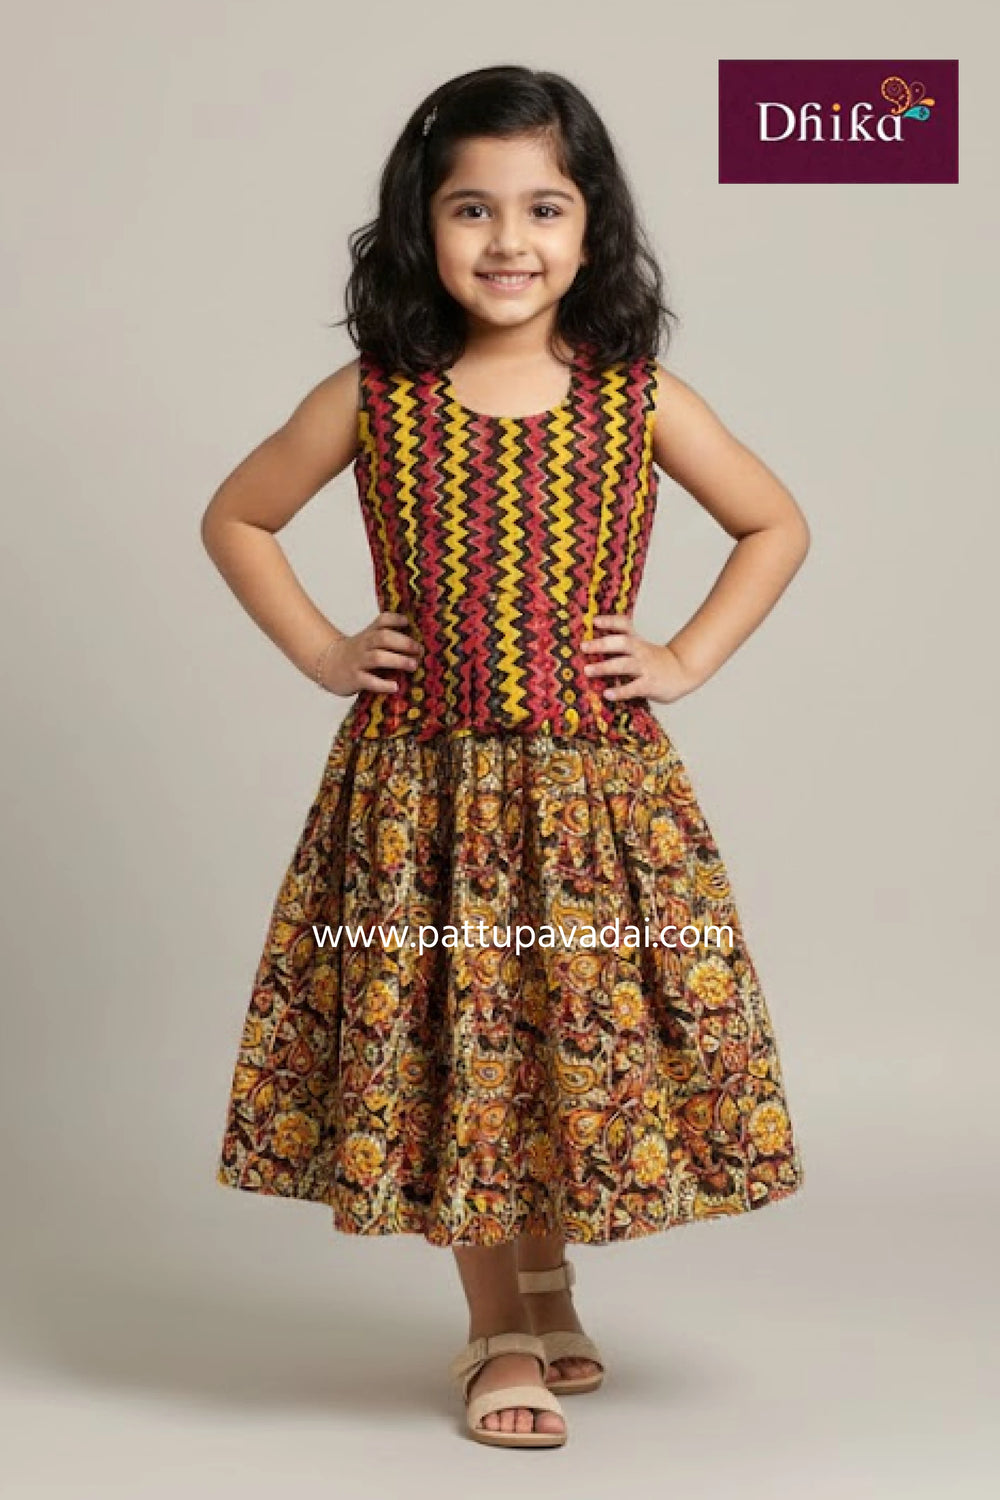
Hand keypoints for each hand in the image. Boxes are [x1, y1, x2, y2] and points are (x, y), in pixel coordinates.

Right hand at [317, 611, 421, 696]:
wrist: (328, 665)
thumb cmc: (357, 654)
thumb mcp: (368, 640)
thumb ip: (388, 638)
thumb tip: (418, 644)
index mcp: (369, 633)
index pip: (382, 620)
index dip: (395, 619)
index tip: (408, 623)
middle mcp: (364, 645)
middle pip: (383, 637)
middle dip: (403, 642)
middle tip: (419, 650)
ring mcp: (358, 661)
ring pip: (378, 657)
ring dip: (398, 661)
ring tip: (413, 665)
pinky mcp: (354, 678)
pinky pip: (369, 681)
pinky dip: (383, 684)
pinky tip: (395, 686)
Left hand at [581, 614, 700, 704]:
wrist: (683, 672)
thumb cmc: (655, 661)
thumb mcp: (640, 647)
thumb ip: (621, 645)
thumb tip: (592, 645)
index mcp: (637, 641)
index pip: (624, 625)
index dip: (610, 622)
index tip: (595, 621)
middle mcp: (640, 652)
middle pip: (622, 643)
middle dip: (602, 644)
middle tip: (584, 647)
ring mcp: (645, 668)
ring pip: (624, 665)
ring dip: (605, 667)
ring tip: (588, 671)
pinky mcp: (649, 685)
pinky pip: (633, 688)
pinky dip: (620, 691)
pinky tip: (607, 694)